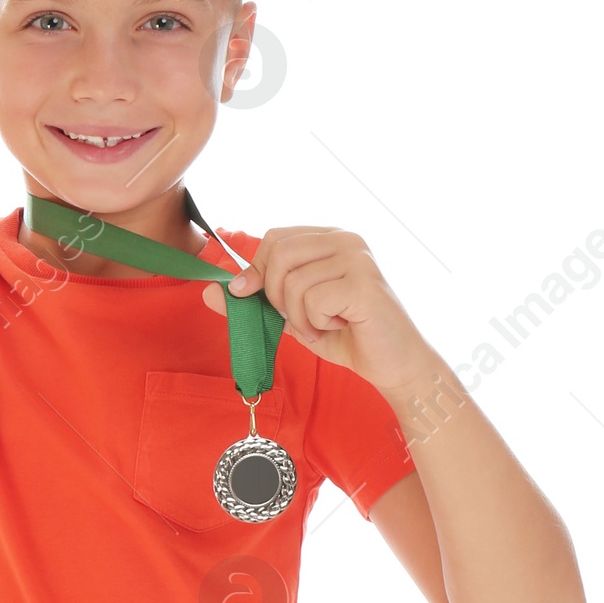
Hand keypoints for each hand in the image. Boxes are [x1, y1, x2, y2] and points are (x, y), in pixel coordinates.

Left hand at [200, 224, 435, 393]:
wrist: (394, 364)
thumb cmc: (347, 335)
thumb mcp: (292, 314)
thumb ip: (255, 300)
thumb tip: (209, 290)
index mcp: (329, 238)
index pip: (273, 238)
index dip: (257, 270)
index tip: (254, 297)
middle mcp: (346, 239)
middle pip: (278, 253)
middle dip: (276, 295)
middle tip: (299, 318)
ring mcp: (358, 258)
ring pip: (293, 282)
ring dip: (299, 317)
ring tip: (324, 325)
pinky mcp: (363, 282)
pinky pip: (312, 300)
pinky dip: (317, 324)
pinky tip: (341, 326)